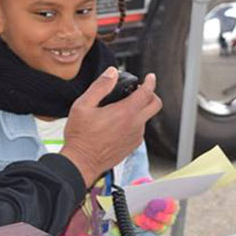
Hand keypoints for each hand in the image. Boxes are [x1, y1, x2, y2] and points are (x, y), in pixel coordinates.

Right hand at [60, 67, 161, 186]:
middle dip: (151, 94)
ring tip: (121, 109)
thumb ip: (100, 86)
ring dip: (139, 110)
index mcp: (125, 113)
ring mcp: (135, 137)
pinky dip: (134, 123)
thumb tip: (112, 73)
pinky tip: (118, 124)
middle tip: (141, 91)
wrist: (81, 162)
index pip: (147, 92)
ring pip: (146, 118)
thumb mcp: (83, 105)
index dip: (150, 81)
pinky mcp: (132, 146)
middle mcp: (135, 125)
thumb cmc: (80, 137)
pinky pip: (139, 130)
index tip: (150, 77)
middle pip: (155, 105)